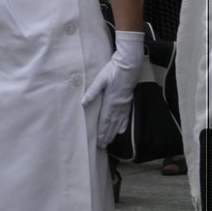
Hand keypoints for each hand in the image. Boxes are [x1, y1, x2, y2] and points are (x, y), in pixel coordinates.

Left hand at [83, 30, 143, 146]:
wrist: (129, 65)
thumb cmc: (113, 70)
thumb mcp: (100, 79)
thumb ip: (92, 91)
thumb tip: (82, 102)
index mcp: (111, 101)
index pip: (105, 119)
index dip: (102, 131)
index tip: (98, 140)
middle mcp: (118, 105)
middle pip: (112, 124)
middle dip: (106, 135)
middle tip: (102, 146)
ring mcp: (125, 104)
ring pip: (119, 122)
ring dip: (113, 132)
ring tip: (109, 141)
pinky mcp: (128, 101)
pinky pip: (126, 116)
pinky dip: (123, 125)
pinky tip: (121, 131)